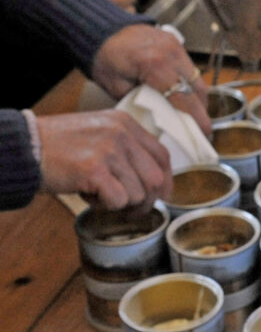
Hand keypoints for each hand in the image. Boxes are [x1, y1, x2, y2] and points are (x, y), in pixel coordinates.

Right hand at [37, 110, 171, 207]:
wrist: (24, 146)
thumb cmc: (59, 146)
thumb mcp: (99, 133)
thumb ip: (126, 148)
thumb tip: (154, 180)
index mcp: (126, 123)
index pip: (162, 156)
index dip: (166, 181)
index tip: (160, 196)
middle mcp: (121, 133)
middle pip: (156, 179)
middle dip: (146, 200)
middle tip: (129, 208)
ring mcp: (109, 150)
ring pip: (138, 194)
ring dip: (120, 203)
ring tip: (97, 192)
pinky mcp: (94, 169)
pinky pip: (118, 201)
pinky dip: (105, 206)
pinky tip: (87, 194)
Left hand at [91, 24, 210, 134]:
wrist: (101, 31)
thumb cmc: (105, 59)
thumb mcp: (118, 88)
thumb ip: (142, 104)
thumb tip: (161, 121)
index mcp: (154, 64)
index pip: (183, 97)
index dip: (196, 117)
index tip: (204, 132)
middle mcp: (170, 53)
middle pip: (197, 88)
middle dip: (201, 110)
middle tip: (199, 127)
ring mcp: (176, 46)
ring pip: (197, 79)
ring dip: (197, 97)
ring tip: (192, 113)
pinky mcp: (177, 44)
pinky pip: (190, 68)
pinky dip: (190, 84)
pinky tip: (184, 95)